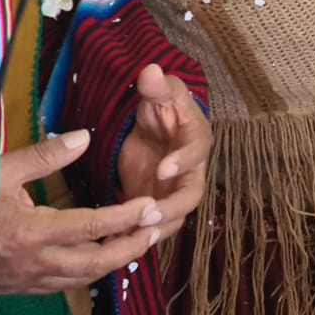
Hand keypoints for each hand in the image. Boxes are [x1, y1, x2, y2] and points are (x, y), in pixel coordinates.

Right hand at [0, 130, 163, 294]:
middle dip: (133, 246)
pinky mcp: (21, 288)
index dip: (128, 217)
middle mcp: (35, 263)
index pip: (94, 226)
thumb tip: (84, 137)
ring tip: (139, 241)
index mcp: (32, 233)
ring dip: (115, 261)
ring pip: (84, 278)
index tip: (152, 206)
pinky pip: (65, 285)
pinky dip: (90, 271)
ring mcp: (28, 281)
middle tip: (157, 229)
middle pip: (98, 262)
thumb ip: (45, 156)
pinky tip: (102, 255)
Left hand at [117, 64, 209, 242]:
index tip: (163, 169)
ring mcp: (175, 191)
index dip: (183, 162)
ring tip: (132, 237)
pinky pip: (153, 226)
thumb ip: (156, 87)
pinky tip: (117, 244)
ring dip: (156, 228)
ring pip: (175, 217)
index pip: (197, 151)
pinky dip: (139, 236)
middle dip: (171, 208)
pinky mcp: (157, 204)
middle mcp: (192, 170)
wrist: (155, 128)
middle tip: (145, 214)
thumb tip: (151, 70)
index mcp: (196, 139)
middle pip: (191, 195)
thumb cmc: (162, 108)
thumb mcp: (160, 94)